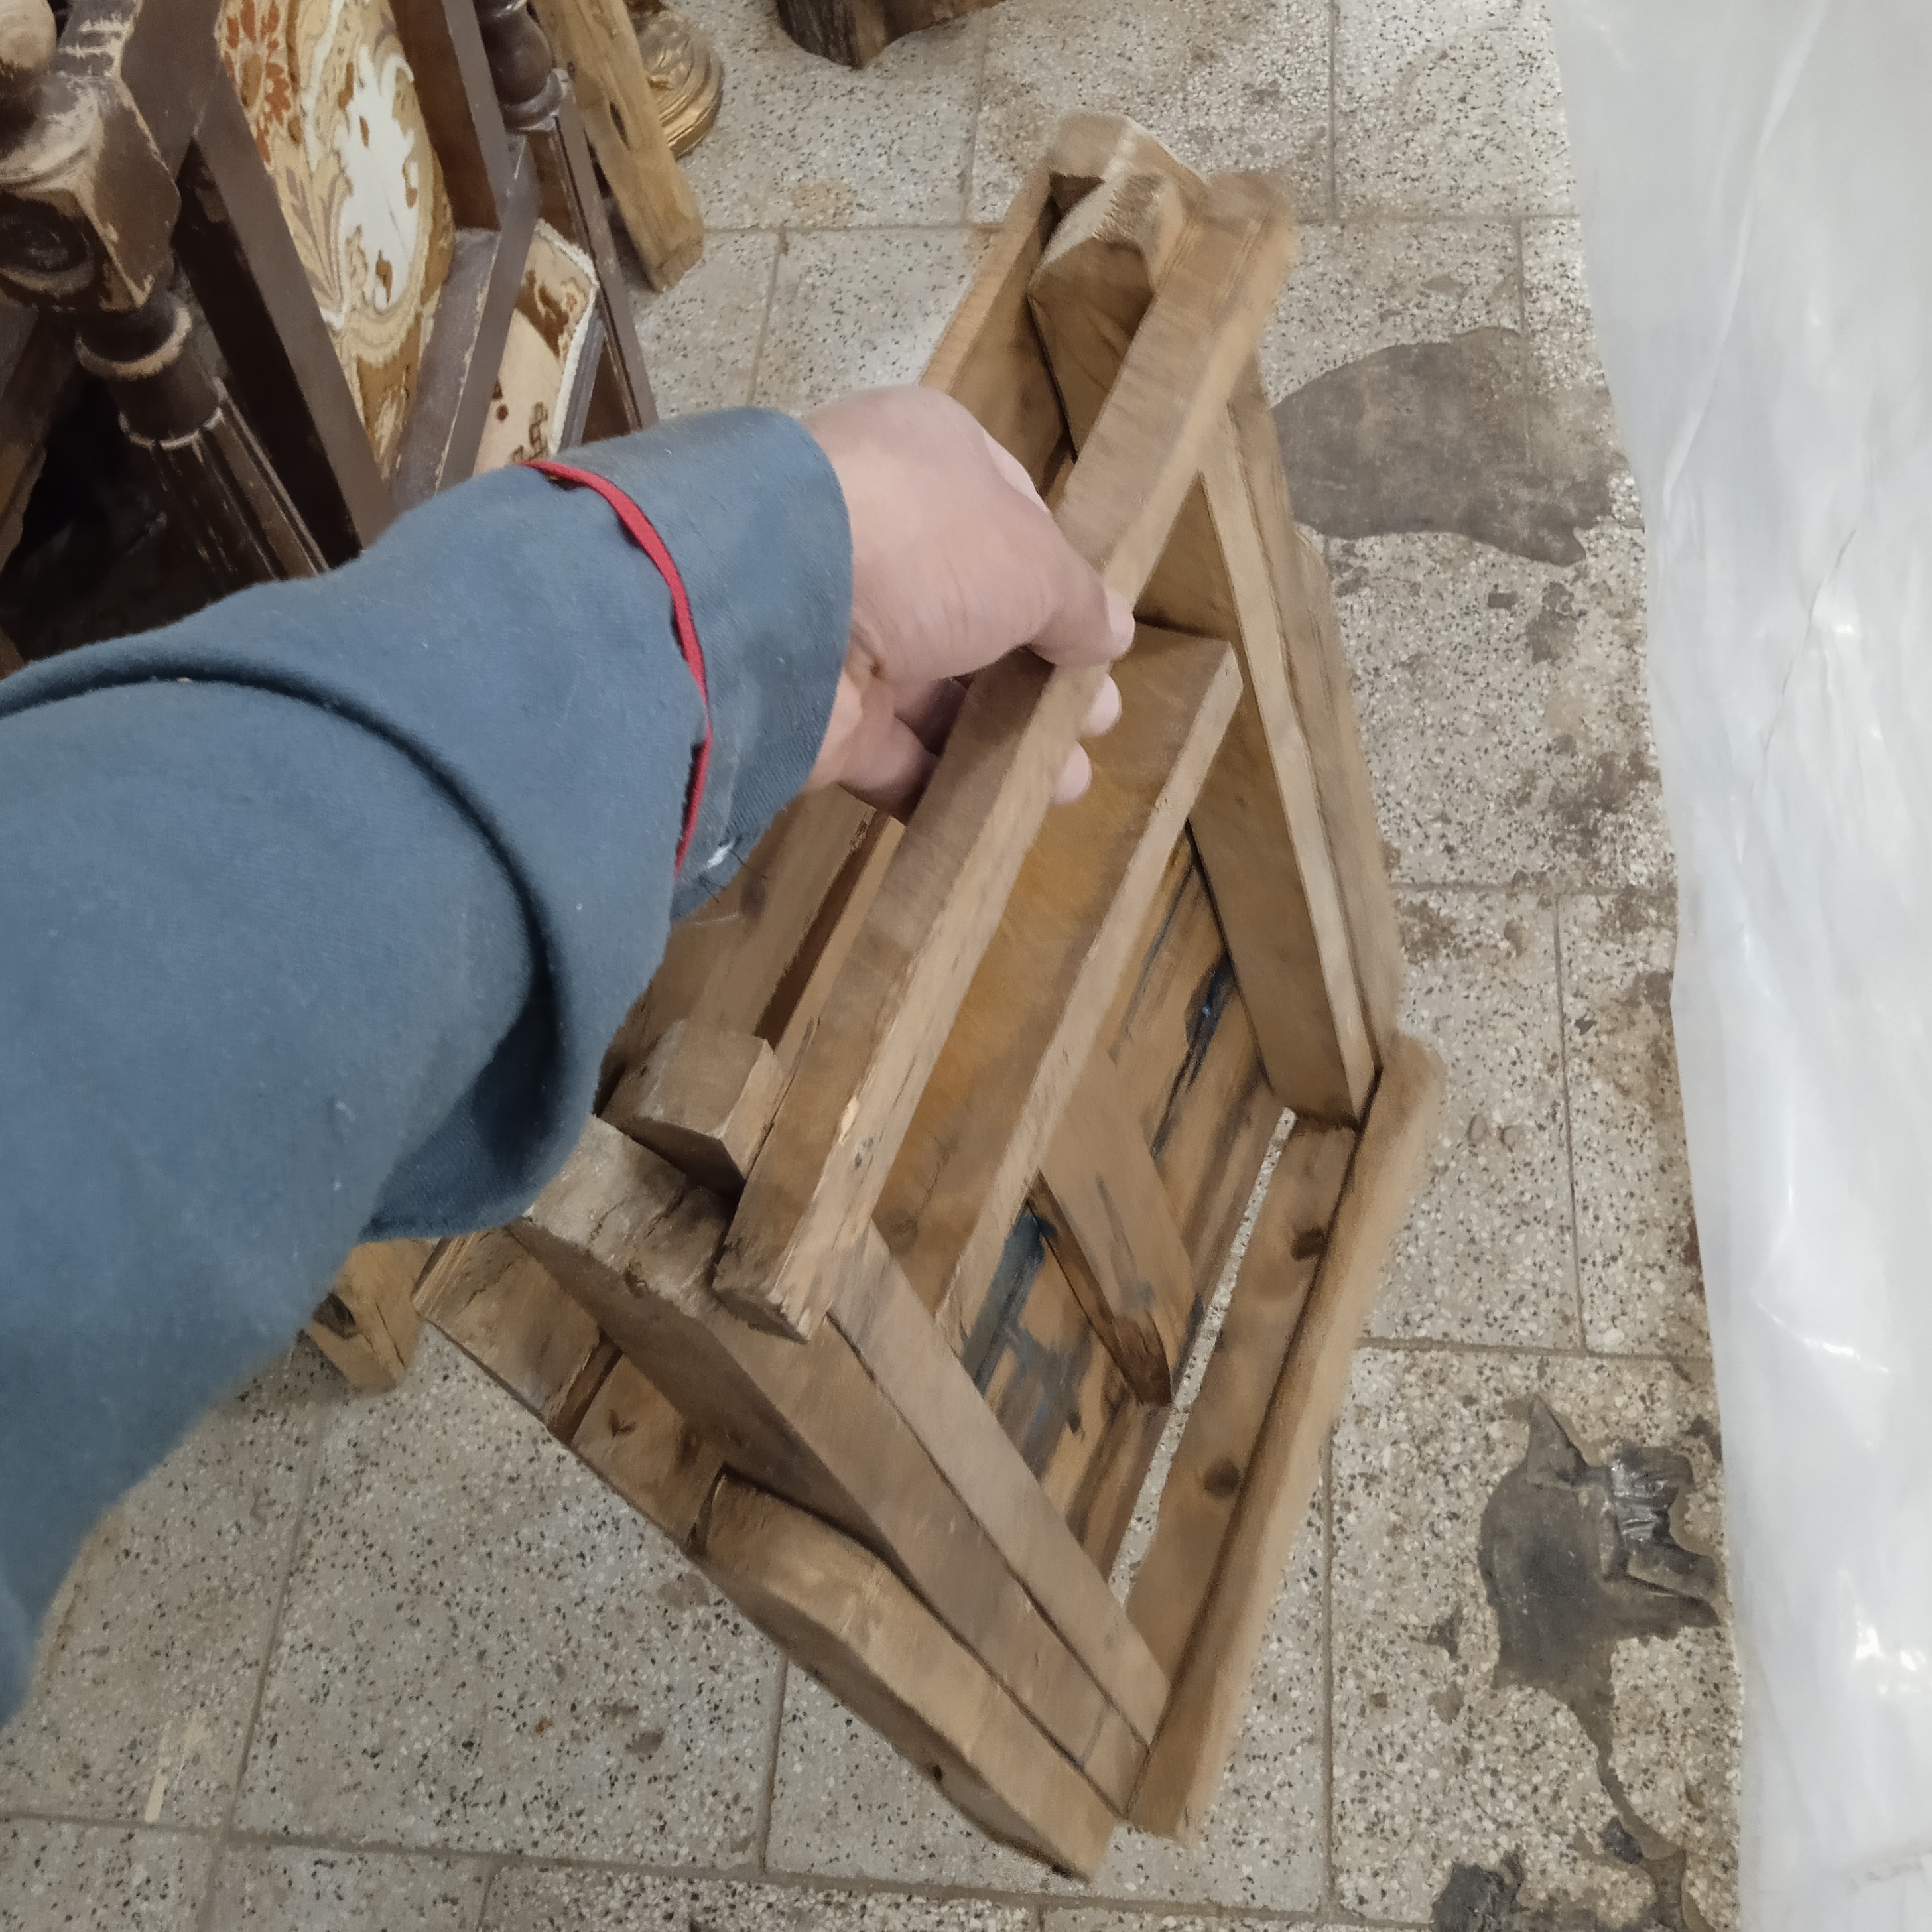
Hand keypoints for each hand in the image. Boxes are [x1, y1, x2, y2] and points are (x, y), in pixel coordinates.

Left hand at [802, 387, 1131, 810]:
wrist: (776, 603)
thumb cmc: (923, 542)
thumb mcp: (1032, 560)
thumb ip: (1076, 601)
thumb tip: (1112, 630)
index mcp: (926, 462)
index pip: (1006, 513)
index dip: (1055, 573)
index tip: (1095, 627)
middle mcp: (881, 538)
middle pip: (977, 612)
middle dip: (1042, 672)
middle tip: (1097, 719)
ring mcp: (844, 628)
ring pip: (938, 691)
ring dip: (1005, 739)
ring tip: (1066, 781)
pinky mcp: (820, 713)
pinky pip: (894, 753)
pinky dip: (946, 784)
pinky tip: (1002, 814)